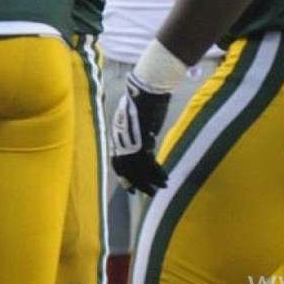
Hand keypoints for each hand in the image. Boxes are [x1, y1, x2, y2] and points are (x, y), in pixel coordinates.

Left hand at [109, 73, 172, 193]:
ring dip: (150, 182)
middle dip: (138, 183)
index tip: (130, 188)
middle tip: (148, 192)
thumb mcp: (133, 118)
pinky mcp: (143, 142)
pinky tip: (165, 179)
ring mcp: (131, 143)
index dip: (124, 177)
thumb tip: (144, 144)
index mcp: (117, 136)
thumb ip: (134, 132)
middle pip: (127, 170)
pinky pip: (150, 165)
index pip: (117, 163)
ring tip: (159, 188)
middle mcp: (121, 142)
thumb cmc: (142, 100)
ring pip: (139, 171)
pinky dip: (158, 174)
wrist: (146, 91)